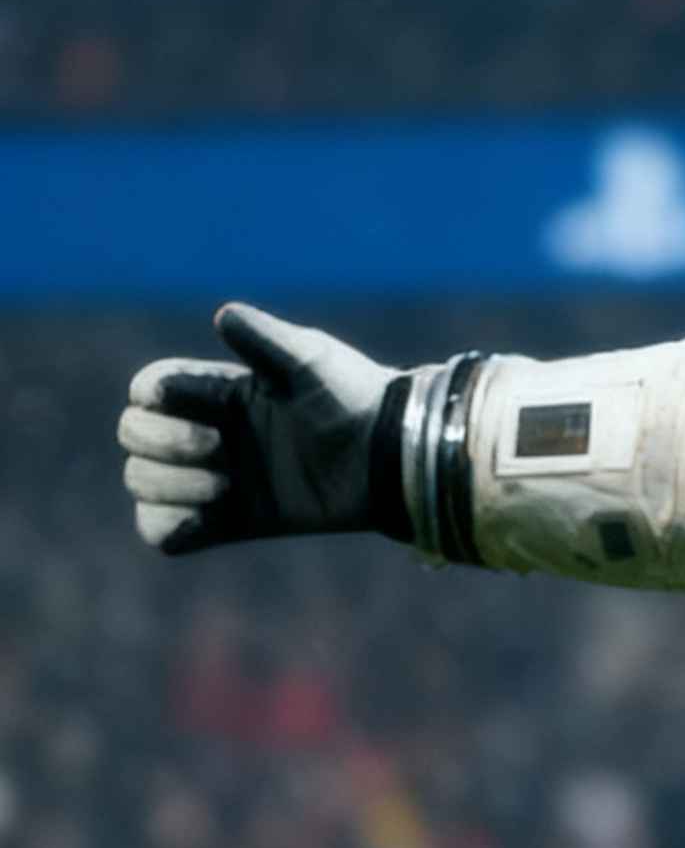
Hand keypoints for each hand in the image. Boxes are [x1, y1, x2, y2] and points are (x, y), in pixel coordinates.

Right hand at [117, 303, 402, 555]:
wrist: (390, 458)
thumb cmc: (354, 398)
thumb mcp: (311, 360)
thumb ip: (266, 339)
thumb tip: (222, 315)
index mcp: (219, 391)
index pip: (147, 389)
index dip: (154, 396)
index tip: (203, 404)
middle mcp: (208, 432)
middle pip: (132, 435)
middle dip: (163, 442)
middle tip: (219, 447)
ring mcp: (213, 479)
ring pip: (140, 483)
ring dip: (169, 485)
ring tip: (224, 486)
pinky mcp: (228, 521)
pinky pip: (161, 532)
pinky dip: (168, 527)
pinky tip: (208, 517)